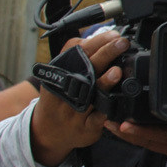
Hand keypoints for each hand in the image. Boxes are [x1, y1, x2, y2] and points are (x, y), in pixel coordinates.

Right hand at [30, 31, 127, 166]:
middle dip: (105, 54)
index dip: (96, 41)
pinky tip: (116, 101)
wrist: (45, 132)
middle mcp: (65, 91)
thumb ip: (78, 55)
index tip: (113, 34)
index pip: (76, 52)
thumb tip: (102, 36)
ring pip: (92, 95)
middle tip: (121, 43)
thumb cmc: (59, 97)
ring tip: (116, 71)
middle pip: (86, 69)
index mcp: (59, 73)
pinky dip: (107, 109)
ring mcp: (75, 111)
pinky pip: (98, 118)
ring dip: (104, 82)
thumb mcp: (59, 74)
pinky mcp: (85, 128)